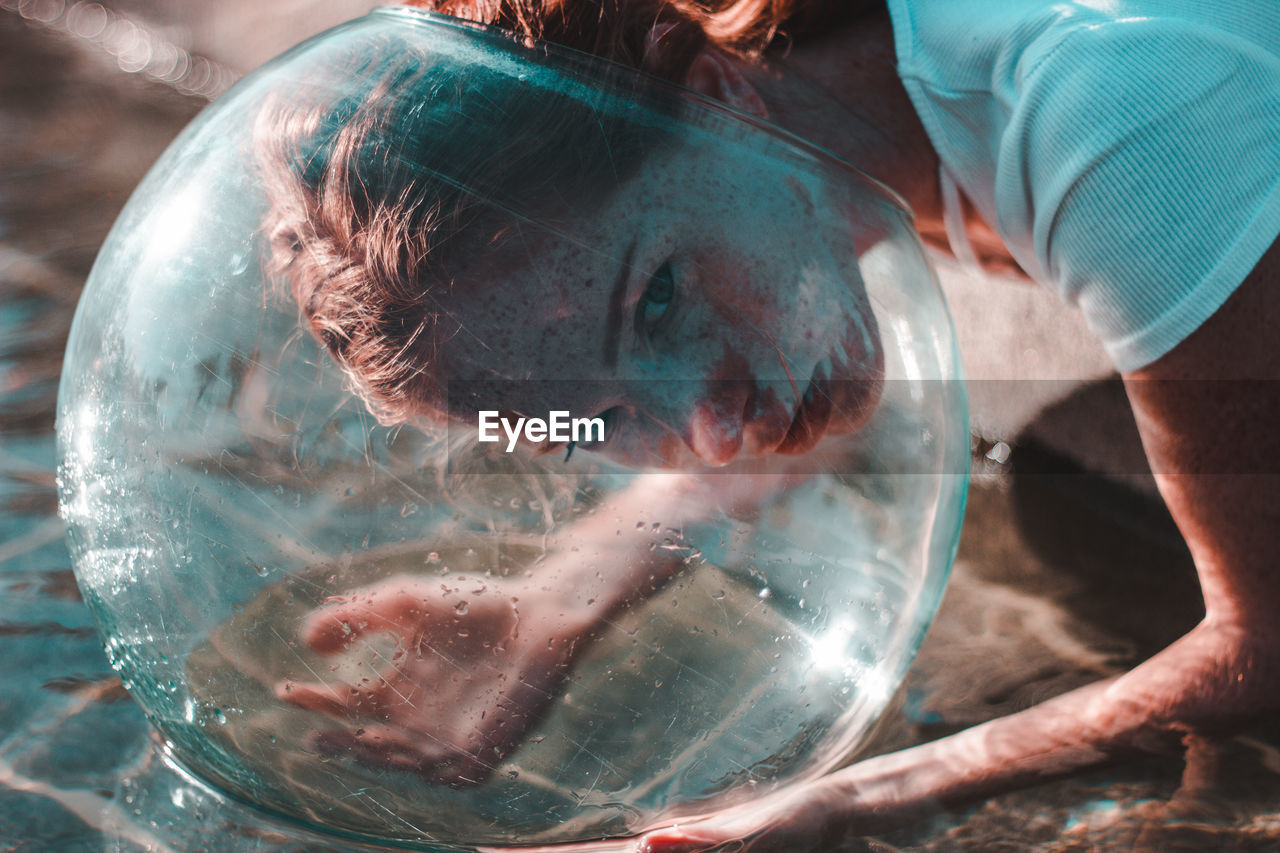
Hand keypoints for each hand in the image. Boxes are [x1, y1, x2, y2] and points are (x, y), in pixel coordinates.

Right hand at [276, 572, 588, 784]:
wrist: (538, 612)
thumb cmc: (474, 604)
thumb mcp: (405, 601)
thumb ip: (356, 614)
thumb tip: (307, 640)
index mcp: (399, 686)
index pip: (346, 703)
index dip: (314, 702)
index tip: (286, 690)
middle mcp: (419, 718)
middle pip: (368, 743)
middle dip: (342, 744)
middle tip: (319, 734)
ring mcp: (452, 736)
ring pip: (405, 764)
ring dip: (379, 756)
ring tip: (360, 738)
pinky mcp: (487, 749)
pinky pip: (452, 773)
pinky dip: (432, 767)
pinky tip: (414, 751)